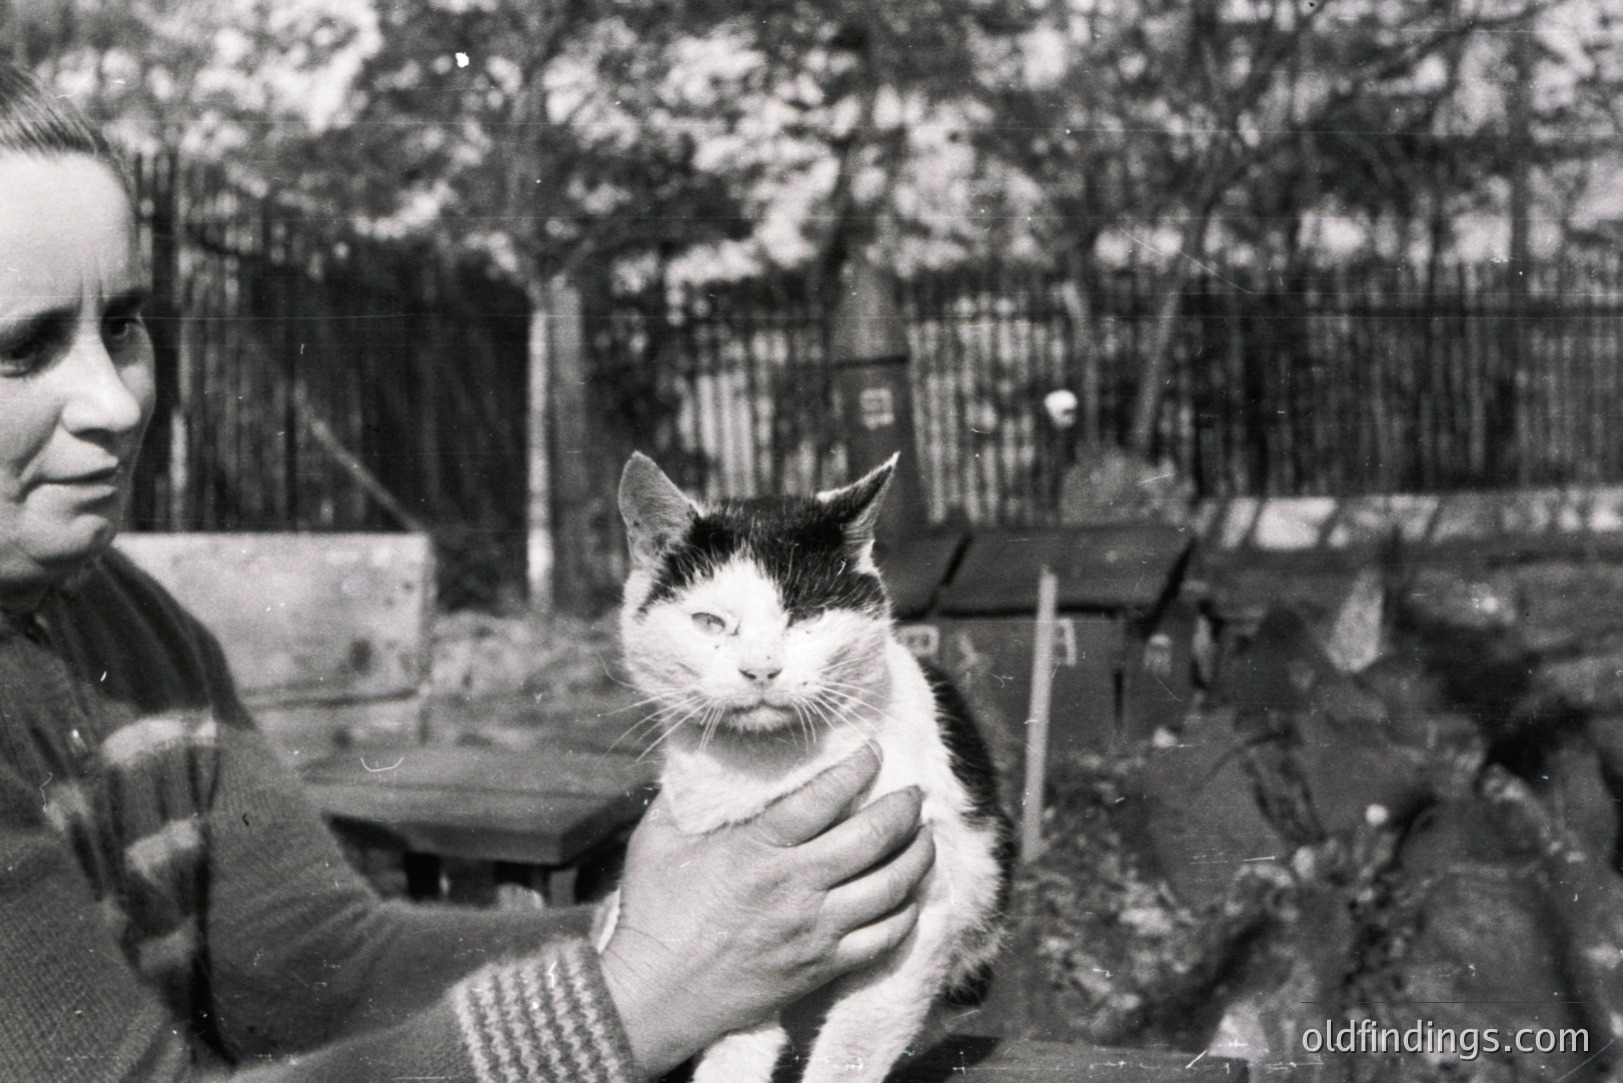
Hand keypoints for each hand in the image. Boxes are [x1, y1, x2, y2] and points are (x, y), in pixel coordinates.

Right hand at [599, 744, 934, 1075]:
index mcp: (758, 847)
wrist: (655, 994)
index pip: (827, 796)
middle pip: (874, 836)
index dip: (860, 767)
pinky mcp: (821, 966)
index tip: (875, 751)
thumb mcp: (658, 838)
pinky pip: (884, 937)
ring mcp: (814, 929)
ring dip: (918, 855)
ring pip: (891, 886)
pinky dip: (907, 913)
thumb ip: (685, 791)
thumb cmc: (653, 912)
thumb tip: (699, 749)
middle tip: (915, 792)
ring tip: (925, 836)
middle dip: (904, 807)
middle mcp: (795, 885)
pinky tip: (910, 896)